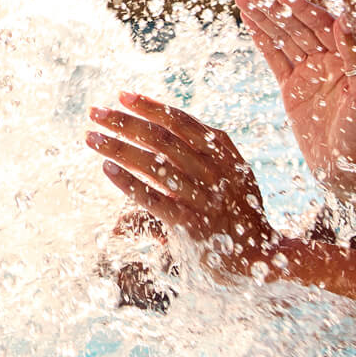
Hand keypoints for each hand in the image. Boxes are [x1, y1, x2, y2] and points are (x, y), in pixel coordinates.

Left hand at [87, 91, 278, 274]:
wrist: (264, 260)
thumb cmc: (237, 218)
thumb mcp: (224, 182)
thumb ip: (193, 163)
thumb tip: (159, 149)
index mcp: (224, 154)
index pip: (181, 121)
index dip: (150, 106)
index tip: (122, 95)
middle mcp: (215, 172)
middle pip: (162, 138)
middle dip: (125, 122)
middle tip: (95, 111)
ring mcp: (204, 198)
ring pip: (154, 165)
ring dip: (118, 147)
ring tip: (91, 136)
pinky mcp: (192, 226)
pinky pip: (154, 200)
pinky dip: (129, 183)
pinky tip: (108, 168)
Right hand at [236, 0, 355, 203]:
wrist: (350, 174)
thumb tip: (344, 21)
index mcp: (346, 60)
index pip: (321, 26)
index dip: (300, 8)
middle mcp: (328, 62)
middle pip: (297, 28)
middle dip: (274, 9)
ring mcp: (308, 75)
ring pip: (283, 40)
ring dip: (264, 19)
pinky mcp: (293, 91)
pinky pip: (275, 61)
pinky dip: (262, 42)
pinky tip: (250, 24)